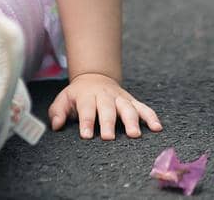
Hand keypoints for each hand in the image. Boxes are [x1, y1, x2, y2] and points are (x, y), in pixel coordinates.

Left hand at [48, 72, 162, 139]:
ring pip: (127, 108)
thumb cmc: (78, 95)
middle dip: (108, 122)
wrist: (95, 77)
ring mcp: (120, 98)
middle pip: (107, 109)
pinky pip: (144, 108)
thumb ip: (58, 111)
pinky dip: (151, 117)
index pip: (86, 109)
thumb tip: (56, 125)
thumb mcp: (64, 99)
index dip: (86, 121)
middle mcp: (105, 96)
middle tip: (108, 137)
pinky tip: (157, 127)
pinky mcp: (132, 102)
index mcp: (87, 96)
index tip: (86, 135)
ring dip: (131, 120)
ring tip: (134, 134)